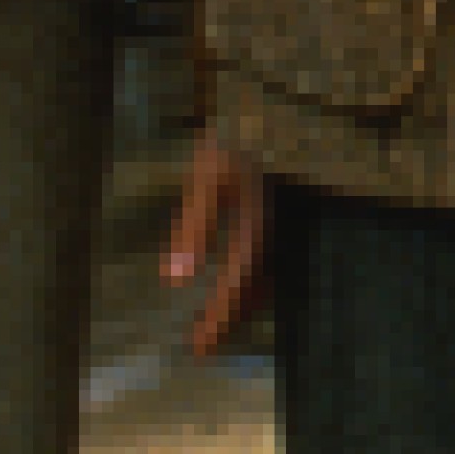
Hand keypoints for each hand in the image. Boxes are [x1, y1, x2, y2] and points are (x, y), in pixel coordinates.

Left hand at [163, 133, 272, 358]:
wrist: (268, 104)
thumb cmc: (234, 139)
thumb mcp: (207, 177)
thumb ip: (194, 227)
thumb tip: (176, 280)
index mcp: (256, 225)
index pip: (236, 284)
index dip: (219, 317)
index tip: (197, 348)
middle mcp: (272, 230)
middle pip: (251, 286)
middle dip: (228, 319)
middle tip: (202, 349)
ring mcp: (278, 223)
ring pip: (260, 276)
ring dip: (237, 305)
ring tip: (213, 328)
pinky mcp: (275, 214)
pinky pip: (263, 260)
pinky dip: (247, 282)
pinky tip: (231, 285)